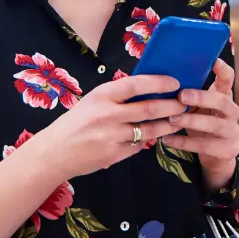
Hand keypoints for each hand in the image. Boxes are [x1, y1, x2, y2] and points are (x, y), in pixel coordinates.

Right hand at [43, 75, 188, 178]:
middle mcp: (108, 115)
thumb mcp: (92, 101)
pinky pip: (138, 146)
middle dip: (172, 106)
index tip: (174, 82)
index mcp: (101, 95)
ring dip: (168, 125)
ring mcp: (112, 136)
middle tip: (184, 103)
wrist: (54, 152)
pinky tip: (154, 135)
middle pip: (149, 109)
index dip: (158, 82)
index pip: (136, 84)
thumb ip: (116, 96)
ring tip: (178, 120)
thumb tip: (148, 89)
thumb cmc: (75, 123)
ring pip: (149, 130)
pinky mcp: (115, 155)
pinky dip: (147, 140)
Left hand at [163, 59, 238, 188]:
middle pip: (221, 101)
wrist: (215, 155)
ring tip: (171, 119)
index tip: (213, 61)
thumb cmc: (201, 123)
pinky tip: (167, 139)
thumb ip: (189, 96)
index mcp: (224, 96)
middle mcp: (232, 112)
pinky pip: (204, 145)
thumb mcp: (198, 108)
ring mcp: (232, 131)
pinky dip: (184, 142)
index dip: (222, 70)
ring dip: (191, 121)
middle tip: (181, 96)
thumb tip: (164, 79)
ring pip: (213, 124)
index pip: (228, 79)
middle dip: (201, 97)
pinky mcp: (227, 149)